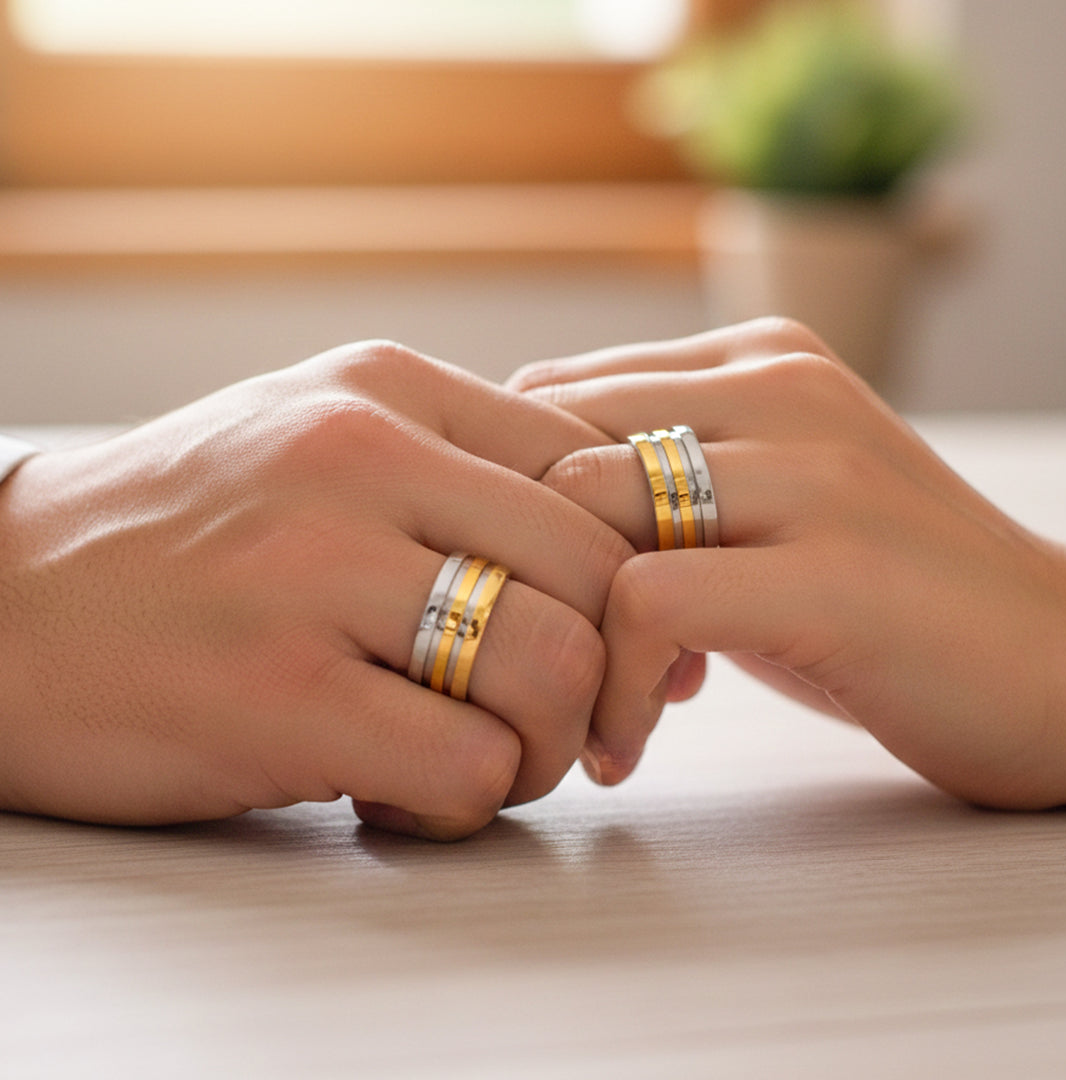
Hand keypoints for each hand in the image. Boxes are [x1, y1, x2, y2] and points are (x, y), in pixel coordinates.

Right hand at [0, 342, 631, 837]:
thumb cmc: (185, 537)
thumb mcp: (322, 443)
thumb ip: (460, 476)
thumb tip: (608, 558)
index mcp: (389, 389)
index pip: (599, 471)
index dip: (632, 573)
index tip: (615, 640)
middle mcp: (361, 456)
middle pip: (601, 573)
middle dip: (609, 673)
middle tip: (562, 721)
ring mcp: (314, 571)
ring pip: (557, 667)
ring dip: (546, 744)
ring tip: (478, 756)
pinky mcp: (274, 693)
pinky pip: (469, 763)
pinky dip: (467, 800)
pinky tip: (397, 792)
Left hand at [510, 319, 1065, 809]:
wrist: (1064, 664)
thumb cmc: (887, 599)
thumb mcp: (765, 510)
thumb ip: (663, 490)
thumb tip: (531, 522)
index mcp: (756, 358)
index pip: (551, 392)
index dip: (508, 504)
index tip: (531, 595)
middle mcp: (780, 385)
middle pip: (550, 442)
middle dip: (519, 561)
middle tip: (541, 656)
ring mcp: (814, 471)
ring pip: (588, 504)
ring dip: (560, 627)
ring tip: (597, 711)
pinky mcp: (835, 570)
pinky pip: (650, 597)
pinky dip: (615, 684)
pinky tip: (636, 741)